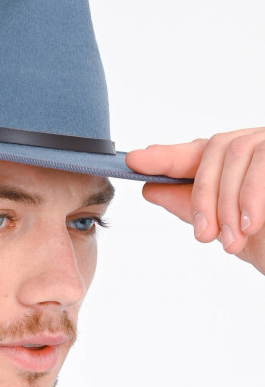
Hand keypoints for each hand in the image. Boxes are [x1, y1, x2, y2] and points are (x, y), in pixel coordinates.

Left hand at [125, 128, 264, 275]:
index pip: (198, 151)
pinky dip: (252, 196)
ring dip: (227, 202)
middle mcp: (260, 144)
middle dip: (202, 195)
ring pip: (237, 153)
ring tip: (231, 241)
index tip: (134, 160)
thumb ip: (194, 206)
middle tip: (204, 237)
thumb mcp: (229, 229)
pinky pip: (262, 163)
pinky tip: (251, 224)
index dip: (166, 155)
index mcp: (241, 161)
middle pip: (215, 149)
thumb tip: (152, 189)